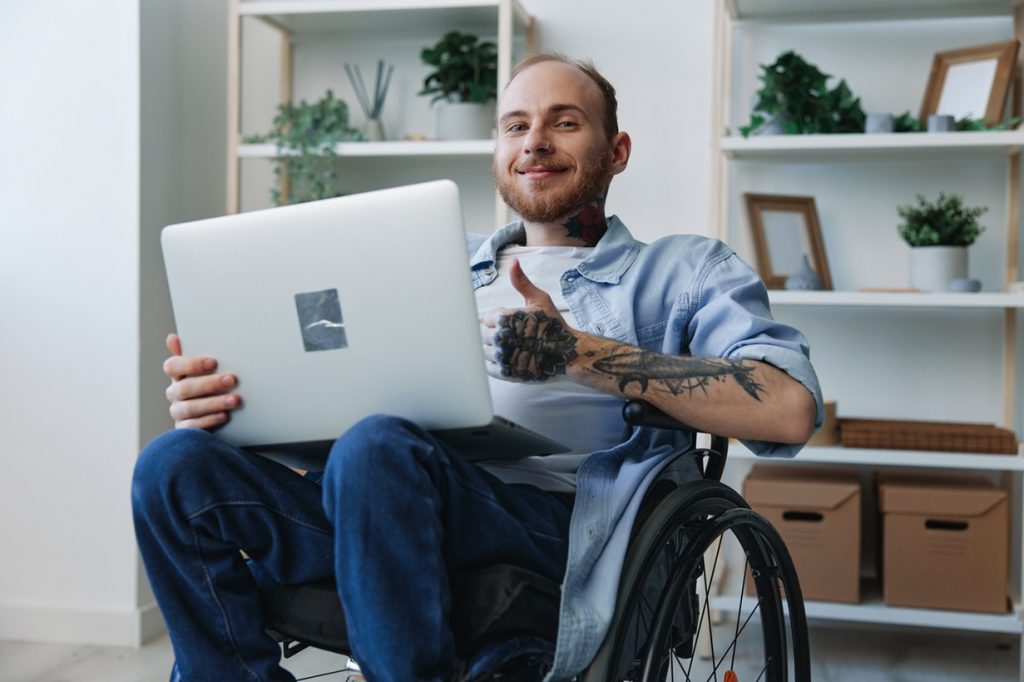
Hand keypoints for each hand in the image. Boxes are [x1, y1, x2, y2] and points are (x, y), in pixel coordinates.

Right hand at [163, 333, 240, 428]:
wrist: (222, 412)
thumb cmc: (214, 384)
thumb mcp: (208, 369)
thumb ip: (195, 353)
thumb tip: (172, 338)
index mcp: (178, 375)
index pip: (172, 366)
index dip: (191, 364)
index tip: (213, 362)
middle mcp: (174, 393)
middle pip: (184, 388)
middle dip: (209, 384)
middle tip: (232, 380)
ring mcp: (178, 411)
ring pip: (189, 408)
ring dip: (214, 403)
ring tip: (235, 400)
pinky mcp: (184, 429)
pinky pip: (193, 426)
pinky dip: (210, 420)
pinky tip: (225, 415)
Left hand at [481, 259, 578, 380]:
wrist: (567, 353)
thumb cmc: (554, 325)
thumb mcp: (539, 299)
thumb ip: (522, 282)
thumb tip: (513, 262)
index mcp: (504, 318)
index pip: (486, 318)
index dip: (499, 319)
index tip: (514, 323)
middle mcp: (500, 337)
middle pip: (483, 334)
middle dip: (496, 333)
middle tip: (515, 335)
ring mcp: (502, 357)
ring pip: (485, 351)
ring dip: (495, 348)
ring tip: (514, 347)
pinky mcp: (505, 373)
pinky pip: (488, 367)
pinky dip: (496, 363)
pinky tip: (511, 358)